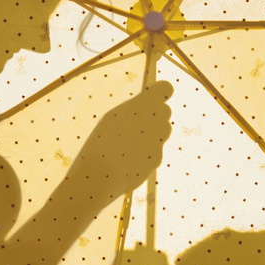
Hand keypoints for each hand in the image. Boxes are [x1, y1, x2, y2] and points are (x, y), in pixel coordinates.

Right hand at [77, 82, 171, 200]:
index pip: (165, 88)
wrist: (98, 176)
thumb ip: (135, 109)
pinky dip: (146, 153)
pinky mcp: (157, 159)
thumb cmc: (100, 144)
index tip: (154, 99)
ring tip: (130, 142)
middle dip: (155, 115)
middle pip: (166, 111)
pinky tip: (129, 159)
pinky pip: (156, 150)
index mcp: (140, 106)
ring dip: (153, 133)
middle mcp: (153, 121)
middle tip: (137, 124)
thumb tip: (151, 104)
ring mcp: (158, 141)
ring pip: (164, 130)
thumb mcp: (112, 118)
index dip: (161, 93)